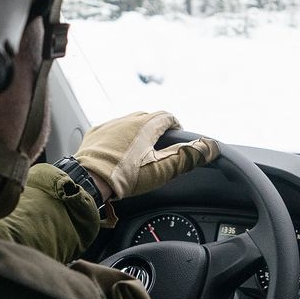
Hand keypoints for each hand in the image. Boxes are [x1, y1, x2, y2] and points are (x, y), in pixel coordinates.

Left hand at [74, 111, 218, 202]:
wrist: (88, 181)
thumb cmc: (125, 177)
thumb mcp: (161, 169)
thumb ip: (187, 156)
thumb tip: (210, 147)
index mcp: (146, 124)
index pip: (168, 117)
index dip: (176, 126)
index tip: (178, 137)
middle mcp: (127, 119)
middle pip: (148, 118)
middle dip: (157, 129)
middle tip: (161, 146)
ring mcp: (108, 125)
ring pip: (128, 123)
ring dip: (137, 132)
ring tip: (140, 150)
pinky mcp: (94, 134)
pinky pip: (111, 131)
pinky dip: (118, 138)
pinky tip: (118, 152)